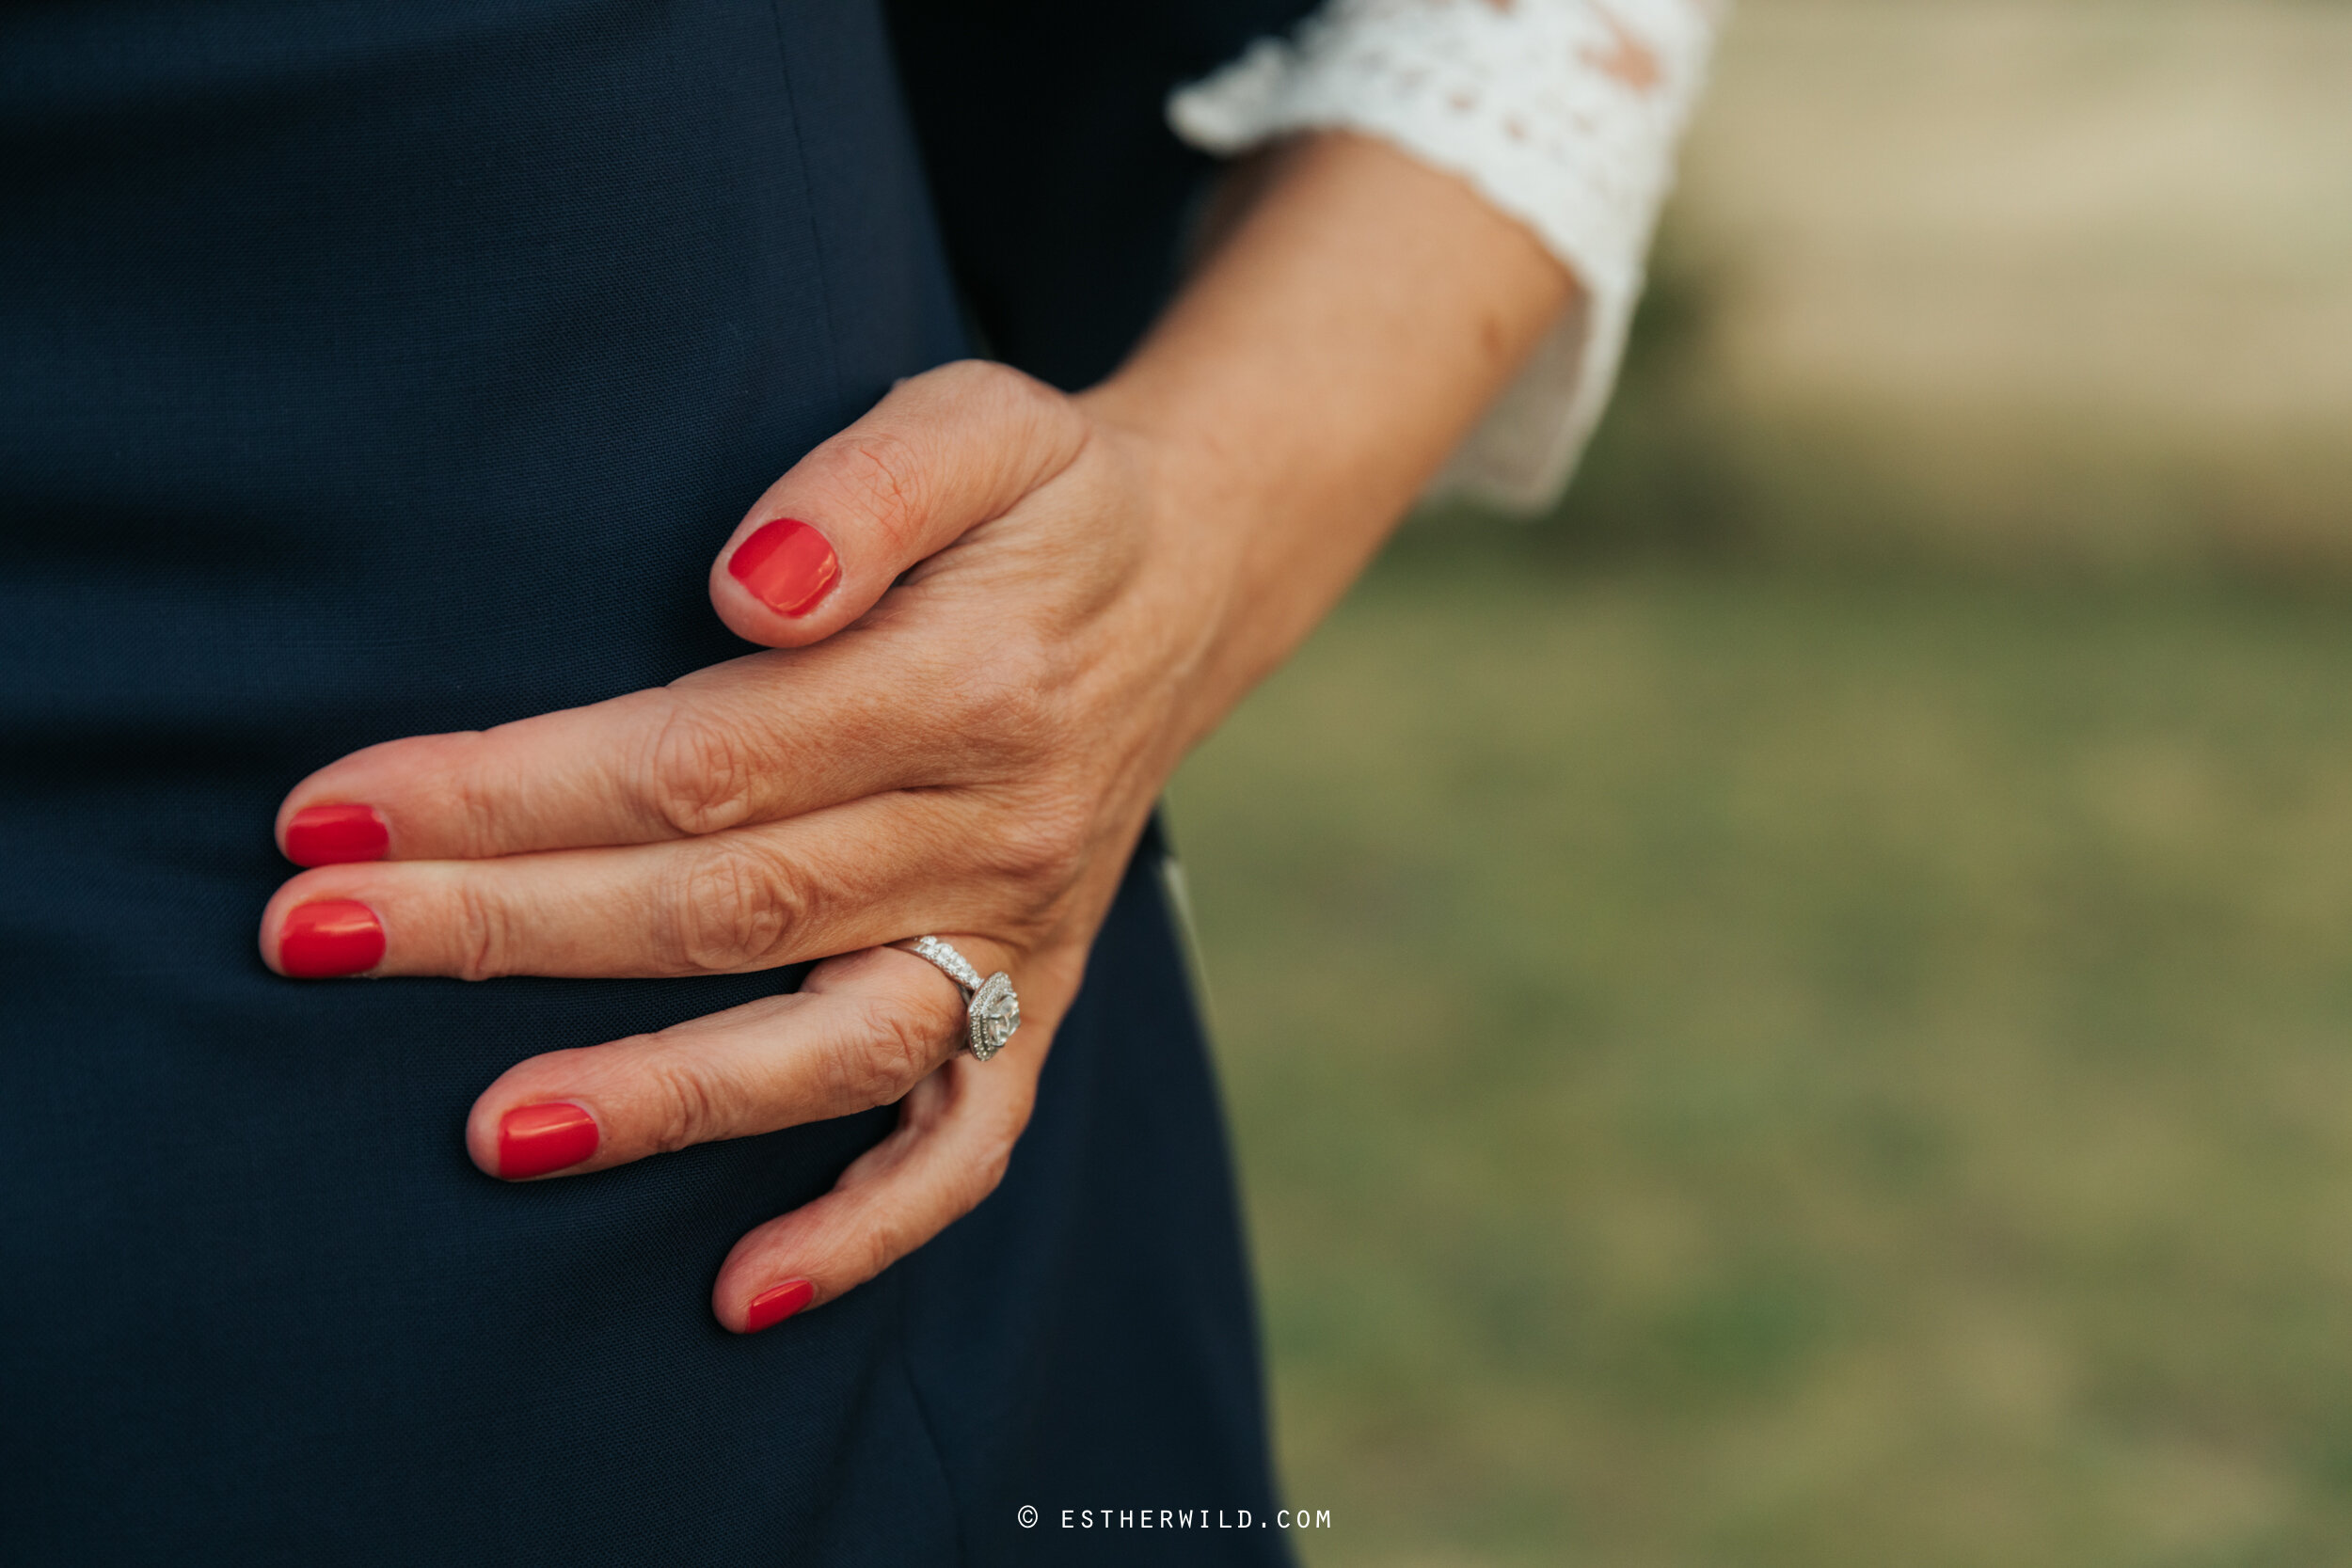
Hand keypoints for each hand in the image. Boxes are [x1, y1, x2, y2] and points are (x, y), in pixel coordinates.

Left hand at [255, 133, 1573, 1332]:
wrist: (1189, 576)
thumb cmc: (1045, 494)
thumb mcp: (978, 422)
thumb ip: (866, 488)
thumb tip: (749, 591)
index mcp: (971, 684)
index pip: (703, 759)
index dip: (512, 791)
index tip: (338, 804)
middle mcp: (998, 828)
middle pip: (724, 905)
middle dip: (504, 928)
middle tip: (311, 936)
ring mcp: (1020, 931)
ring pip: (825, 1045)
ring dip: (657, 1095)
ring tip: (486, 1131)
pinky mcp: (1038, 993)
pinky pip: (967, 1139)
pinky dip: (866, 1225)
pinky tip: (740, 1291)